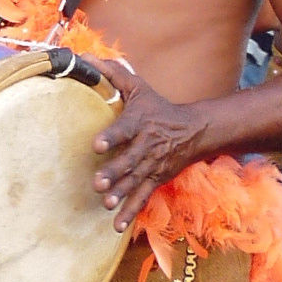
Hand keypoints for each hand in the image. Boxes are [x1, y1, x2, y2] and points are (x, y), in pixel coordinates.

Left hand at [90, 67, 209, 229]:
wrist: (195, 130)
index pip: (124, 129)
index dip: (111, 137)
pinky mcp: (156, 180)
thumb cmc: (158, 108)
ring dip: (121, 193)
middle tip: (96, 182)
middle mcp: (147, 145)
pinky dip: (130, 211)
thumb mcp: (139, 88)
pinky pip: (143, 197)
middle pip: (129, 160)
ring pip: (136, 181)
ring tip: (105, 203)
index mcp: (140, 123)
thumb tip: (87, 56)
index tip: (96, 145)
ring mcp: (153, 165)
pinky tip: (116, 225)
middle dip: (114, 172)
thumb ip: (113, 74)